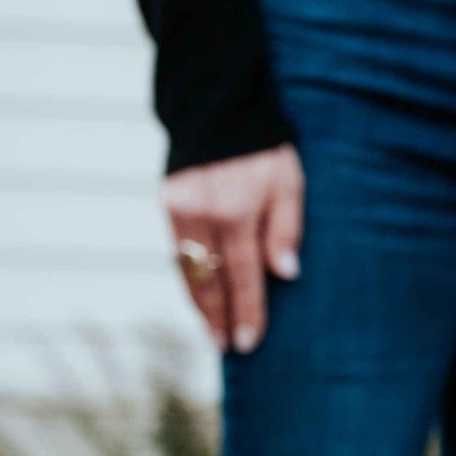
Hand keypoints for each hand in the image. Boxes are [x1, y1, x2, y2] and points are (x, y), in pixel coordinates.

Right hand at [163, 144, 303, 353]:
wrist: (218, 107)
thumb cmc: (265, 148)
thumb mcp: (289, 182)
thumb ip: (286, 229)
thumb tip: (286, 276)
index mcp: (235, 213)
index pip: (242, 276)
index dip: (246, 312)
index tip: (248, 342)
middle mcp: (200, 215)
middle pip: (208, 280)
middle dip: (217, 317)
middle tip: (225, 348)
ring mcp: (178, 209)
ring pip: (186, 269)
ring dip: (198, 302)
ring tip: (211, 330)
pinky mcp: (166, 201)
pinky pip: (176, 250)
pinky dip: (187, 276)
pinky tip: (199, 294)